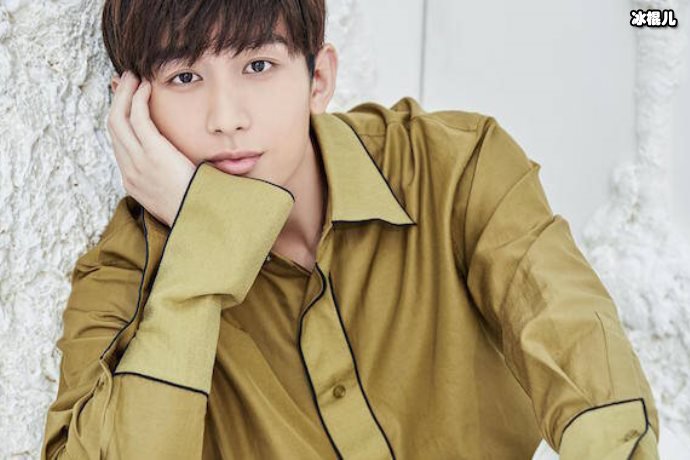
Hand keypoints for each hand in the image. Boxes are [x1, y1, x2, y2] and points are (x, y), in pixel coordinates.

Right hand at [107, 70, 195, 227]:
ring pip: (119, 119)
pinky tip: (146, 88)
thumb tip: (175, 163)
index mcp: (132, 180)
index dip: (118, 116)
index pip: (117, 141)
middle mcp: (130, 170)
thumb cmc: (193, 206)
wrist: (198, 220)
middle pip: (113, 126)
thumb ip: (167, 177)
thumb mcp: (172, 193)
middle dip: (117, 99)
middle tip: (126, 80)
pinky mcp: (153, 154)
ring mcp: (138, 162)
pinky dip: (139, 100)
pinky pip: (138, 119)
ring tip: (134, 77)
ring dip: (125, 94)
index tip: (124, 101)